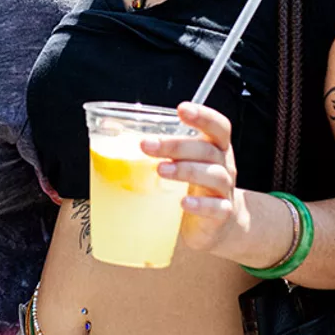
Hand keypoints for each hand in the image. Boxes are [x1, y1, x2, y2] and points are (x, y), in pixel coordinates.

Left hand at [143, 102, 238, 252]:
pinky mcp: (221, 214)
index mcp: (213, 147)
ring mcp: (224, 190)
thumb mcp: (178, 162)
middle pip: (207, 149)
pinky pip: (216, 208)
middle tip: (146, 146)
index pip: (217, 126)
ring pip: (213, 175)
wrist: (214, 225)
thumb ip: (155, 147)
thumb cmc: (190, 186)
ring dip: (185, 170)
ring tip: (160, 171)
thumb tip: (110, 129)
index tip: (182, 109)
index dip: (203, 116)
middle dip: (176, 145)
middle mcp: (223, 165)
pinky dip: (200, 204)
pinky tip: (183, 203)